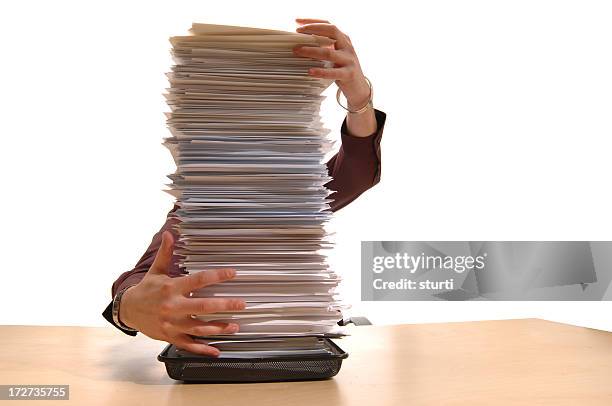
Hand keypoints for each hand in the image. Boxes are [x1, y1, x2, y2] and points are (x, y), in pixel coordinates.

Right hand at [119, 231, 245, 355]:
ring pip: (199, 328)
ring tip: (235, 326)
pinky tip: (217, 349)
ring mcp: (172, 324)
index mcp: (171, 288)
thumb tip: (169, 233)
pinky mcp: (171, 337)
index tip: (232, 273)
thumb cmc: (146, 290)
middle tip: (241, 304)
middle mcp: (173, 307)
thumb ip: (165, 253)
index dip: (217, 276)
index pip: (198, 280)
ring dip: (219, 328)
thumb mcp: (156, 271)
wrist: (128, 310)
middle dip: (224, 306)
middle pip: (202, 307)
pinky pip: (189, 345)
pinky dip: (203, 349)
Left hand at [294, 18, 370, 109]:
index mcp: (344, 40)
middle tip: (298, 32)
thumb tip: (302, 42)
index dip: (313, 21)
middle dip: (313, 29)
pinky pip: (333, 72)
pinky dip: (321, 71)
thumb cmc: (343, 70)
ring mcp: (349, 60)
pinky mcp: (348, 74)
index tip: (298, 21)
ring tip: (297, 50)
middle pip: (332, 32)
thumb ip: (325, 47)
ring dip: (311, 50)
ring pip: (329, 53)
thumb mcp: (336, 55)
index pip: (329, 25)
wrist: (359, 88)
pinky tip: (310, 71)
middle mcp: (348, 47)